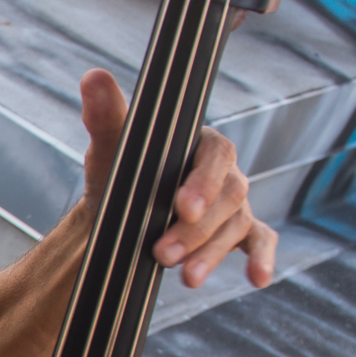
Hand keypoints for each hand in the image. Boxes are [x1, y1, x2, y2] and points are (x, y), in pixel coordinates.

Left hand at [76, 68, 276, 290]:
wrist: (115, 214)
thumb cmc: (117, 173)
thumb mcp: (110, 146)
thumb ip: (106, 115)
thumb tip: (93, 77)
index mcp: (200, 144)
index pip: (216, 156)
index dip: (203, 182)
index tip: (182, 207)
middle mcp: (223, 172)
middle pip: (228, 196)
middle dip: (196, 230)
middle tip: (162, 253)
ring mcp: (232, 203)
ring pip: (237, 224)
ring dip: (212, 252)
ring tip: (185, 278)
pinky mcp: (236, 233)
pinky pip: (259, 241)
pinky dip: (262, 258)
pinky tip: (258, 279)